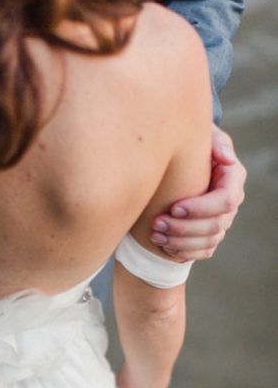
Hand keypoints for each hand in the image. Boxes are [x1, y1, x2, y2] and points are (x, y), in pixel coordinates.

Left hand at [150, 125, 245, 260]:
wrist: (177, 162)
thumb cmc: (189, 144)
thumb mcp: (203, 135)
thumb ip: (215, 142)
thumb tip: (227, 159)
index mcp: (232, 178)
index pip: (226, 201)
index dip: (200, 208)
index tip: (173, 207)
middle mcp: (231, 202)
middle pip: (215, 226)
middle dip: (184, 228)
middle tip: (156, 224)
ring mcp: (222, 220)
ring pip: (209, 241)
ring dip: (181, 242)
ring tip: (155, 236)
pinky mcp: (210, 234)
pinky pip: (204, 252)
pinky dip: (185, 253)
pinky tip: (165, 248)